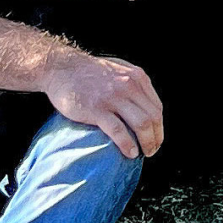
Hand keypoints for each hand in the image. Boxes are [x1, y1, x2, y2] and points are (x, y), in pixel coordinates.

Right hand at [43, 52, 164, 159]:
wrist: (63, 69)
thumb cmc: (90, 72)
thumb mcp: (119, 70)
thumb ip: (132, 83)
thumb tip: (142, 104)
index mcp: (137, 78)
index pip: (156, 107)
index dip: (159, 126)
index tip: (156, 138)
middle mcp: (130, 86)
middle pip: (153, 117)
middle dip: (156, 137)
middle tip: (152, 150)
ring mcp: (114, 98)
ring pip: (141, 124)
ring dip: (147, 142)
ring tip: (144, 153)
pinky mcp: (97, 109)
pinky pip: (118, 131)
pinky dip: (127, 144)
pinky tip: (130, 153)